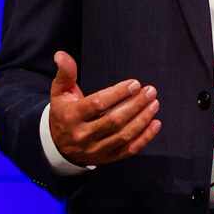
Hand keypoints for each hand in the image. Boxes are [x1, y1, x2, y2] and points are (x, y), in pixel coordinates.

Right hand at [48, 50, 161, 165]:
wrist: (58, 145)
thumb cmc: (63, 112)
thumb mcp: (60, 92)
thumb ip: (65, 73)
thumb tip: (61, 54)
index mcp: (71, 117)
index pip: (97, 104)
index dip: (118, 93)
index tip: (135, 84)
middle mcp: (83, 136)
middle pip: (113, 121)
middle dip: (135, 105)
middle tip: (150, 91)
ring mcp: (95, 150)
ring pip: (123, 136)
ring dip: (142, 120)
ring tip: (154, 104)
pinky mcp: (106, 159)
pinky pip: (128, 150)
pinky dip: (144, 138)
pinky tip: (155, 124)